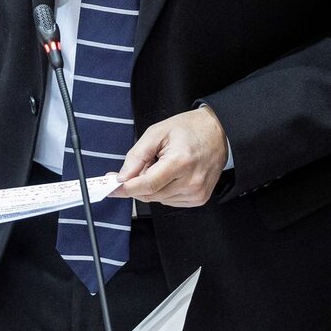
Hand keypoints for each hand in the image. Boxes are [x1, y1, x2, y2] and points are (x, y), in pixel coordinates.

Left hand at [111, 107, 226, 206]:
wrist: (219, 133)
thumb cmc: (189, 129)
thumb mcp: (157, 132)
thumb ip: (137, 155)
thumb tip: (122, 177)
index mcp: (180, 162)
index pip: (147, 185)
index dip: (126, 188)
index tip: (111, 188)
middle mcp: (191, 181)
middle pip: (150, 194)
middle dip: (137, 184)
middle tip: (139, 165)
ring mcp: (196, 193)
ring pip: (158, 199)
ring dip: (152, 186)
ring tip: (162, 165)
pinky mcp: (199, 199)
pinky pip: (170, 201)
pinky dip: (163, 190)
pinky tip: (171, 175)